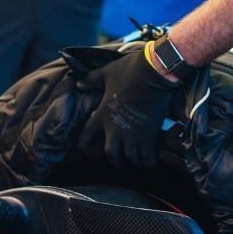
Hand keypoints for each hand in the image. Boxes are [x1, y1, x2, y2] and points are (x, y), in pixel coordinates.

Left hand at [77, 43, 180, 167]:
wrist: (153, 72)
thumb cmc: (130, 70)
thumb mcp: (107, 73)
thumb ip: (91, 80)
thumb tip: (79, 83)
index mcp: (102, 114)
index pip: (86, 134)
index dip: (83, 142)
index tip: (82, 147)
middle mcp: (115, 129)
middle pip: (111, 154)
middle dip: (115, 160)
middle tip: (120, 160)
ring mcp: (132, 135)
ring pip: (129, 159)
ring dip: (133, 162)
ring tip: (138, 162)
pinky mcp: (148, 137)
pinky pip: (147, 158)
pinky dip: (148, 161)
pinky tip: (151, 161)